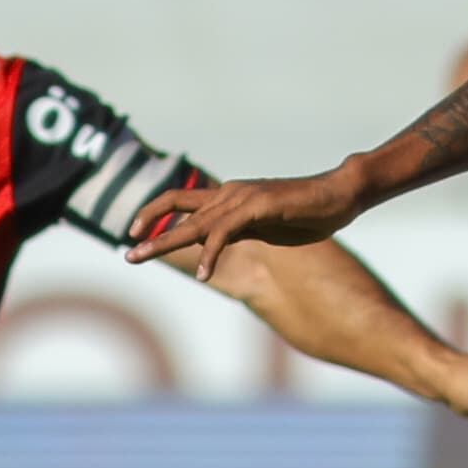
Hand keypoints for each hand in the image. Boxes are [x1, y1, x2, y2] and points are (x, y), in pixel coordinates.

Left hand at [122, 163, 373, 276]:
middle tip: (127, 254)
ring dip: (165, 242)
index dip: (156, 213)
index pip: (182, 201)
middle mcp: (230, 193)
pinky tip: (203, 274)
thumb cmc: (309, 212)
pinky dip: (210, 253)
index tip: (137, 234)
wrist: (341, 195)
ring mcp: (243, 198)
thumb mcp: (265, 227)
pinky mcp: (258, 207)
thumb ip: (239, 232)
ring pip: (195, 223)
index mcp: (229, 197)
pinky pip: (225, 232)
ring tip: (142, 257)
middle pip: (177, 208)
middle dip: (150, 232)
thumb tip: (219, 243)